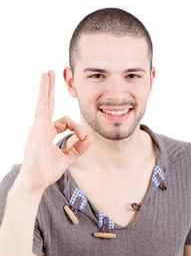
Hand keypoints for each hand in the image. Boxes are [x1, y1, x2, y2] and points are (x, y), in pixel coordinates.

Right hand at [18, 70, 92, 192]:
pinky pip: (42, 108)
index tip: (84, 137)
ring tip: (47, 73)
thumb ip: (79, 148)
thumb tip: (90, 137)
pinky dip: (44, 94)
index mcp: (48, 133)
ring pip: (44, 103)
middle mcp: (42, 127)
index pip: (65, 122)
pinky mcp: (37, 129)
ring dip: (46, 87)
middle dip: (50, 90)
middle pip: (48, 104)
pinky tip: (44, 81)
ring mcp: (38, 127)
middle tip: (50, 74)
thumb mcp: (67, 158)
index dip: (77, 128)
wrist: (35, 181)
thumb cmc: (46, 171)